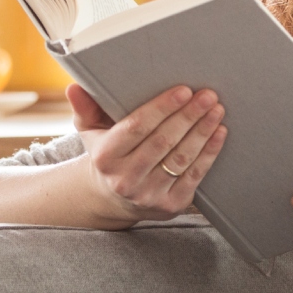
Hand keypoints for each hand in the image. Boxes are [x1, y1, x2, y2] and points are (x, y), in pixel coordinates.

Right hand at [71, 83, 226, 225]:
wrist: (113, 198)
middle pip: (163, 142)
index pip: (136, 128)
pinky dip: (209, 153)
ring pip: (181, 159)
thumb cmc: (106, 153)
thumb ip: (85, 107)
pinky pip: (193, 176)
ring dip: (202, 132)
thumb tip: (73, 87)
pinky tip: (219, 133)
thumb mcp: (90, 131)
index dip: (162, 108)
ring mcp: (148, 195)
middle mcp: (125, 179)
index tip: (183, 90)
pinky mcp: (169, 205)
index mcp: (104, 157)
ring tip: (216, 110)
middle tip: (207, 95)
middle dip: (188, 116)